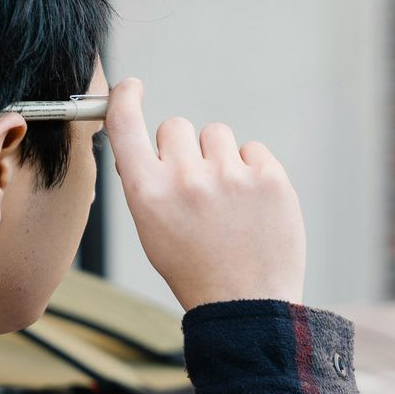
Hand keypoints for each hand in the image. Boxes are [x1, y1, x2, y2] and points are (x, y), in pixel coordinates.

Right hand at [103, 77, 306, 309]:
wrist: (246, 306)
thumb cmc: (196, 271)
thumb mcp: (153, 232)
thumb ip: (147, 185)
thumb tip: (146, 146)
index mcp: (148, 194)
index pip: (125, 125)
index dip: (124, 98)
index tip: (133, 87)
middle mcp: (186, 179)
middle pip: (177, 126)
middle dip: (184, 150)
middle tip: (197, 189)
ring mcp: (231, 176)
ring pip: (217, 134)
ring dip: (220, 158)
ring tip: (228, 202)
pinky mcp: (270, 178)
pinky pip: (253, 150)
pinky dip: (252, 171)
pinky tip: (252, 206)